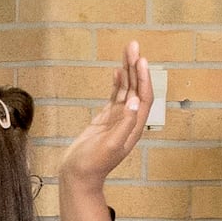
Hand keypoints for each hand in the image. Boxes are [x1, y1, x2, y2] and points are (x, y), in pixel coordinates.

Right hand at [58, 41, 151, 190]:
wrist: (78, 175)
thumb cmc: (93, 164)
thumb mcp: (110, 145)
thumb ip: (125, 123)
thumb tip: (135, 100)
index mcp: (134, 127)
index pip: (143, 97)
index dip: (143, 78)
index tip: (140, 60)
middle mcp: (129, 120)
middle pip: (136, 89)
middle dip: (135, 67)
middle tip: (132, 45)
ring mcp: (117, 118)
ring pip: (126, 90)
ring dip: (127, 71)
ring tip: (127, 50)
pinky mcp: (106, 119)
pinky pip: (115, 96)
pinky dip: (118, 83)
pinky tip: (118, 71)